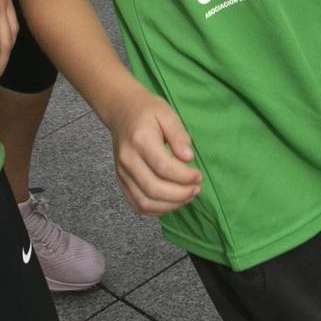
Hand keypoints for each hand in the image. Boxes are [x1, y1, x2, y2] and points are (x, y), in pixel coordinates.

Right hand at [102, 87, 202, 215]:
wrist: (121, 111)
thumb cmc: (147, 111)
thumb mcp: (167, 113)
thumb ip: (179, 135)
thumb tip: (188, 158)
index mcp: (140, 140)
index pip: (164, 167)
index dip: (184, 176)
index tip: (199, 176)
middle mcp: (127, 159)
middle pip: (153, 189)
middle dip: (180, 194)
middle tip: (196, 189)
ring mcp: (122, 172)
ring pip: (144, 202)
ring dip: (169, 205)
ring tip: (187, 197)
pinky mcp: (121, 181)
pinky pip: (136, 204)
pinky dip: (156, 209)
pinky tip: (171, 202)